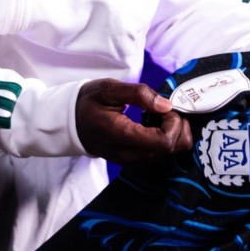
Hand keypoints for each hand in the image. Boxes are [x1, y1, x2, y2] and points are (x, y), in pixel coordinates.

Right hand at [75, 78, 192, 165]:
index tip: (167, 106)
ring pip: (170, 154)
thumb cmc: (89, 103)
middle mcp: (130, 155)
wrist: (71, 123)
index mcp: (122, 136)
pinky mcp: (135, 162)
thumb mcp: (108, 88)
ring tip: (158, 114)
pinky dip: (166, 139)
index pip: (164, 142)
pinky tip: (153, 124)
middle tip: (167, 108)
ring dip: (173, 132)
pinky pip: (161, 155)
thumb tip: (166, 105)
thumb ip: (138, 94)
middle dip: (178, 127)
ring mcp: (133, 162)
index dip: (174, 123)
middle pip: (172, 150)